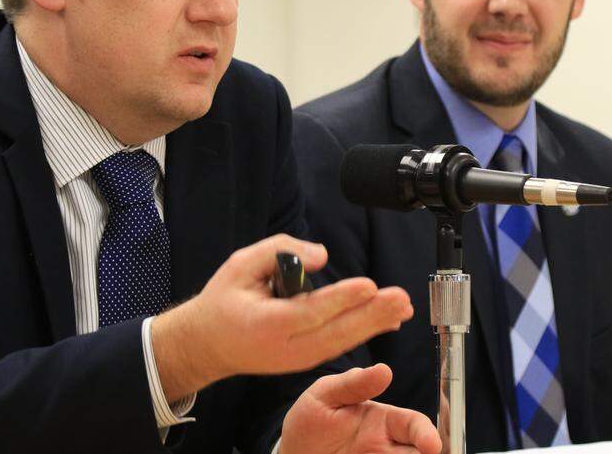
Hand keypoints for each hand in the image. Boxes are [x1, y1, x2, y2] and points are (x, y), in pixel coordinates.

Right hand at [152, 235, 412, 399]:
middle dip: (371, 315)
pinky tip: (388, 319)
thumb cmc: (224, 300)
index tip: (369, 285)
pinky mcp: (306, 360)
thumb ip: (279, 250)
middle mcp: (286, 348)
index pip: (309, 312)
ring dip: (375, 324)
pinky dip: (365, 331)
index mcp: (265, 324)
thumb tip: (322, 255)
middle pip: (334, 333)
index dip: (341, 299)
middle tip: (400, 298)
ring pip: (342, 342)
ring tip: (403, 307)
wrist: (208, 345)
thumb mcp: (240, 264)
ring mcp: (298, 360)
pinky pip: (339, 345)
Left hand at [280, 364, 440, 453]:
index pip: (413, 425)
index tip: (432, 445)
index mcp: (382, 422)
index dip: (425, 433)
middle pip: (418, 453)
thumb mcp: (325, 396)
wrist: (292, 453)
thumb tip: (384, 370)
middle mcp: (386, 447)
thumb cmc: (311, 420)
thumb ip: (353, 384)